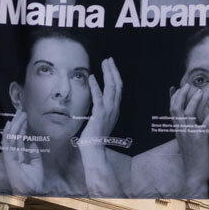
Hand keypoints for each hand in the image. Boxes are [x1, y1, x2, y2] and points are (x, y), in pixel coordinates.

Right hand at [0, 109, 41, 193]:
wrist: (32, 191)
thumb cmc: (34, 181)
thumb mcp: (37, 164)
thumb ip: (34, 153)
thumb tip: (32, 142)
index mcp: (20, 156)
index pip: (20, 139)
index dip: (22, 128)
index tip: (26, 118)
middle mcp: (14, 155)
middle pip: (15, 136)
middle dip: (18, 123)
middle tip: (22, 111)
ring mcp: (10, 156)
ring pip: (11, 137)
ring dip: (15, 124)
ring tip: (19, 113)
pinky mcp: (8, 159)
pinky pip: (7, 144)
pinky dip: (8, 133)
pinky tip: (10, 124)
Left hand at [79, 59, 122, 193]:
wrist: (94, 150)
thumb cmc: (94, 138)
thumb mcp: (101, 122)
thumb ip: (101, 112)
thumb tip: (98, 106)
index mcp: (115, 109)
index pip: (118, 88)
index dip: (115, 76)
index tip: (111, 66)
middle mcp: (114, 108)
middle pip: (117, 84)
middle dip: (113, 70)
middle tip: (109, 59)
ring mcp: (108, 111)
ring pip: (112, 87)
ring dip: (108, 73)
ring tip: (104, 62)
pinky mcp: (99, 114)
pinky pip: (98, 97)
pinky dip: (95, 85)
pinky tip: (91, 77)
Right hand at [169, 83, 208, 196]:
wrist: (195, 174)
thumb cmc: (194, 157)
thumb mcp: (186, 141)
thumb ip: (187, 129)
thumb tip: (188, 119)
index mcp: (178, 130)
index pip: (172, 109)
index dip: (174, 97)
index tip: (178, 87)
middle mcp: (181, 130)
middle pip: (176, 107)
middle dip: (182, 94)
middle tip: (189, 85)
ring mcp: (189, 134)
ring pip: (188, 112)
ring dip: (194, 100)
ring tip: (201, 92)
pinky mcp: (199, 140)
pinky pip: (204, 125)